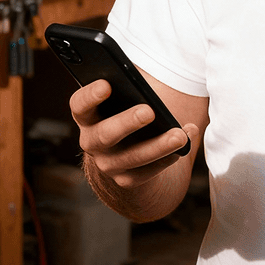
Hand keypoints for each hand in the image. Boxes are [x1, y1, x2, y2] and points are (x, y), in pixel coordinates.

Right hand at [70, 79, 194, 188]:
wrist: (126, 150)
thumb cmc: (126, 110)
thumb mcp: (123, 97)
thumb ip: (129, 87)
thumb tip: (146, 84)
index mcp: (87, 115)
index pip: (79, 104)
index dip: (90, 95)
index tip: (106, 84)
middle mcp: (91, 141)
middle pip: (105, 134)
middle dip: (127, 122)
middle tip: (149, 111)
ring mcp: (107, 164)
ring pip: (132, 157)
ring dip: (158, 146)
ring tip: (180, 135)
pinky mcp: (126, 179)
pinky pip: (148, 172)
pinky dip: (168, 159)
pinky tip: (184, 146)